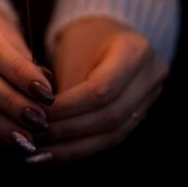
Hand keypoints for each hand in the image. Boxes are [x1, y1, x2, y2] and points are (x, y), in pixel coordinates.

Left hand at [28, 18, 168, 163]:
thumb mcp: (72, 53)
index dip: (69, 108)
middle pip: (110, 115)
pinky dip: (83, 146)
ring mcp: (151, 97)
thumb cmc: (84, 40)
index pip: (101, 90)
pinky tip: (58, 152)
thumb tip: (43, 124)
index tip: (39, 115)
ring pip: (113, 133)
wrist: (106, 34)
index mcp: (135, 50)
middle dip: (69, 130)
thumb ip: (64, 88)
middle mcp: (151, 75)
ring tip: (42, 152)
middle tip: (36, 137)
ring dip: (74, 146)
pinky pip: (112, 137)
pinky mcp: (142, 115)